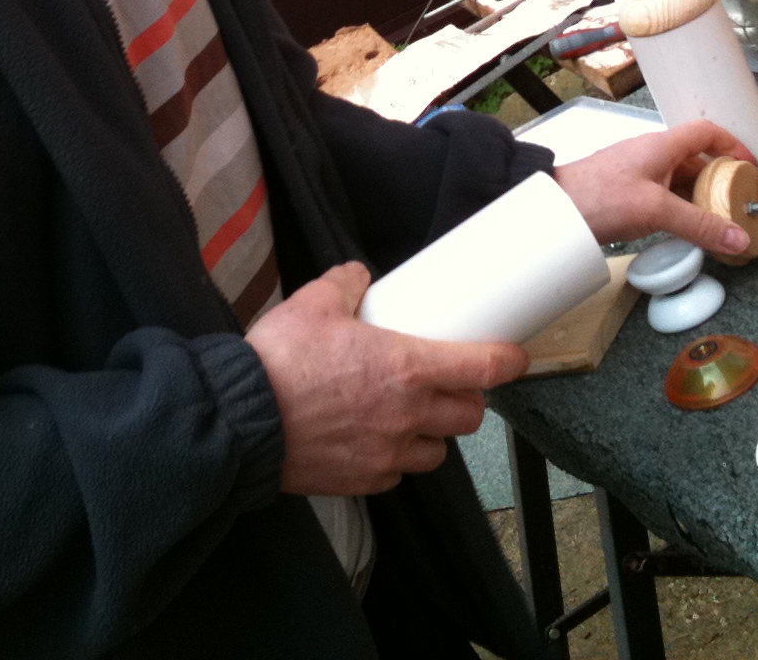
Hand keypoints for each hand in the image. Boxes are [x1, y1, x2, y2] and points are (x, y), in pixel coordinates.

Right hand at [245, 262, 529, 496]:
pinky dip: (396, 457)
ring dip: (434, 433)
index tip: (516, 357)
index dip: (508, 362)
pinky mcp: (364, 480)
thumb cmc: (279, 361)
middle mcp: (408, 415)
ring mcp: (388, 453)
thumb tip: (358, 277)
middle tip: (452, 384)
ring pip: (437, 450)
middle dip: (468, 400)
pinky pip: (397, 472)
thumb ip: (344, 284)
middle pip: (469, 416)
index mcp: (407, 368)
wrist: (241, 420)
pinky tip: (376, 440)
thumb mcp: (313, 303)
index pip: (483, 369)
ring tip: (412, 416)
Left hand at [553, 118, 756, 253]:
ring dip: (698, 197)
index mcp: (661, 146)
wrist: (555, 209)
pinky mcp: (626, 192)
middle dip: (718, 179)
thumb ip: (699, 225)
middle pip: (695, 160)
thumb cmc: (598, 196)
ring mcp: (637, 173)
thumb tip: (736, 238)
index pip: (706, 132)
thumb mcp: (656, 209)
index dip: (732, 144)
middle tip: (736, 202)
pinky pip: (662, 195)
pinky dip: (679, 208)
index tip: (749, 165)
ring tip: (716, 220)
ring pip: (678, 180)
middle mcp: (650, 154)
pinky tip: (684, 228)